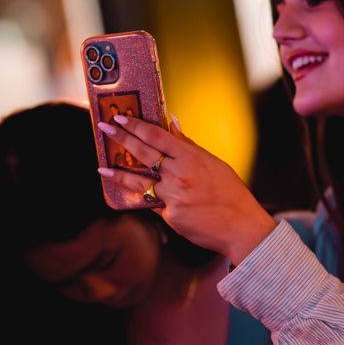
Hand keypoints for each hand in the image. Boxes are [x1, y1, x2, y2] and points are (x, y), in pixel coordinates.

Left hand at [96, 115, 276, 264]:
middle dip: (122, 139)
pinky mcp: (171, 217)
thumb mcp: (213, 163)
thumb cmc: (231, 193)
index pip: (158, 137)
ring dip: (119, 173)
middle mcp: (180, 175)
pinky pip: (153, 204)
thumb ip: (189, 146)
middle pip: (144, 153)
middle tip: (105, 129)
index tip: (121, 118)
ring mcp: (174, 197)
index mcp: (192, 158)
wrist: (240, 226)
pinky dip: (143, 196)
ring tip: (103, 168)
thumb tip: (172, 124)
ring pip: (141, 182)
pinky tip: (128, 191)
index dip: (137, 126)